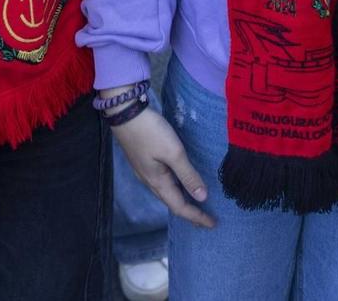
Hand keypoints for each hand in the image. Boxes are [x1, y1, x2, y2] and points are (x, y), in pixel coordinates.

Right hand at [109, 105, 214, 227]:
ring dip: (182, 200)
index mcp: (158, 182)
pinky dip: (176, 187)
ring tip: (196, 203)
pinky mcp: (145, 161)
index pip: (180, 207)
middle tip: (205, 219)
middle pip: (172, 202)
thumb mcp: (173, 152)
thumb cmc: (151, 132)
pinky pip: (164, 181)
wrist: (125, 114)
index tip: (213, 224)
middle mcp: (150, 181)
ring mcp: (146, 171)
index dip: (197, 217)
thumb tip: (202, 197)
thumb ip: (187, 175)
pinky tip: (180, 182)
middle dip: (189, 212)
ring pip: (167, 192)